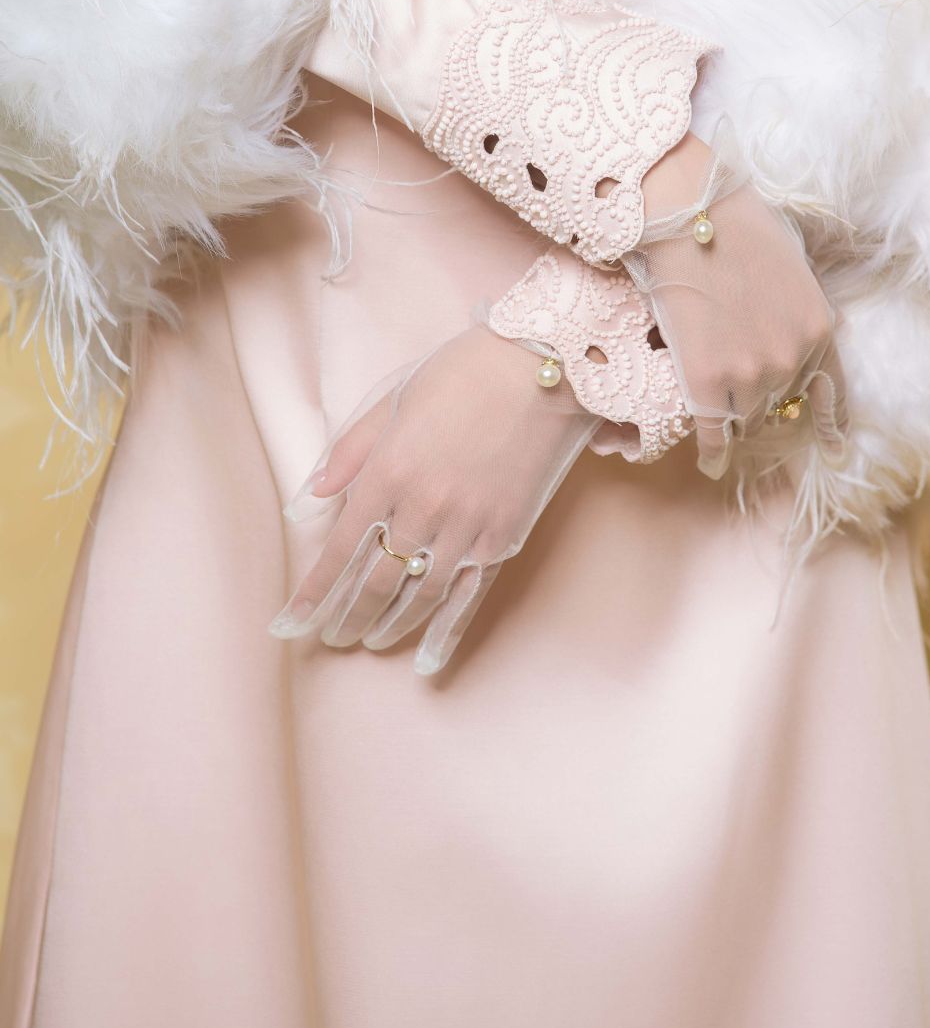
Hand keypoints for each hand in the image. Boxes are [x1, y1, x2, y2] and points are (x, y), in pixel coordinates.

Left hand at [269, 327, 597, 672]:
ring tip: (369, 640)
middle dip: (348, 615)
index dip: (313, 592)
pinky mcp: (504, 533)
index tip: (290, 623)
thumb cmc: (461, 373)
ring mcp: (466, 524)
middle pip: (375, 580)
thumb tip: (310, 500)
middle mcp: (422, 506)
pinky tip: (427, 659)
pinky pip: (468, 593)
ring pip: (419, 593)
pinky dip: (445, 630)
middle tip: (332, 637)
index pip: (339, 548)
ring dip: (390, 623)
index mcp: (388, 471)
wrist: (540, 368)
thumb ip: (349, 453)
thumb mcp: (392, 400)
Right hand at [635, 132, 846, 477]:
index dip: (828, 421)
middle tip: (740, 391)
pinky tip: (710, 461)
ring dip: (733, 414)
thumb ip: (799, 312)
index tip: (832, 445)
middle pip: (781, 404)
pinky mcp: (704, 380)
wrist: (689, 213)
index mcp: (819, 328)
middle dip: (764, 400)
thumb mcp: (792, 269)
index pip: (831, 391)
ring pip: (745, 417)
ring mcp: (749, 373)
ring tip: (716, 408)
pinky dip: (712, 450)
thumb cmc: (736, 225)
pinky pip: (714, 431)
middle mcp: (792, 358)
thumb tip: (792, 336)